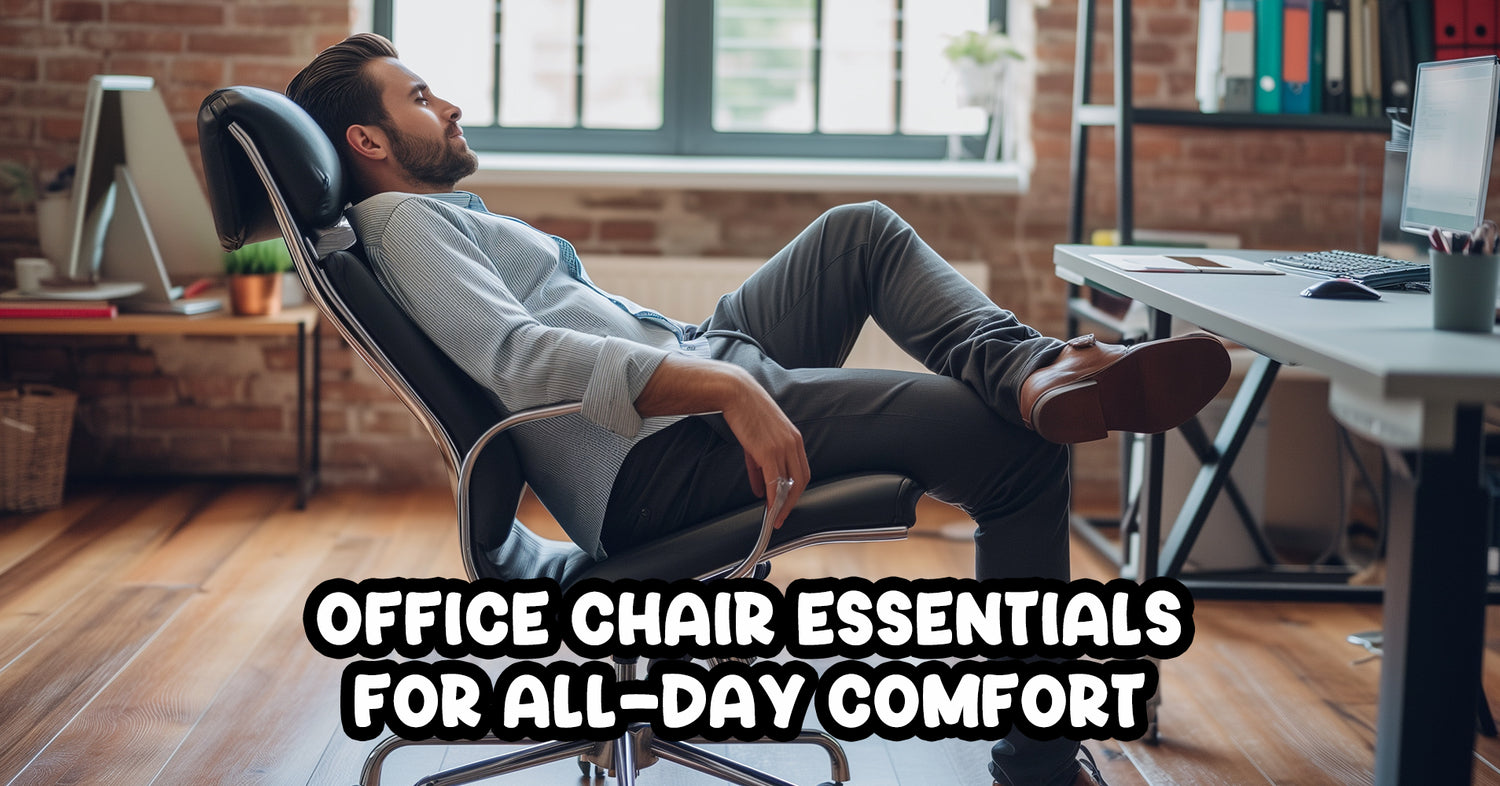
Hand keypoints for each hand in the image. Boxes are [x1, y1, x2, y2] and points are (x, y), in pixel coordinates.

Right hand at [719, 373, 808, 528]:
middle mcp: (793, 444)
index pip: (803, 471)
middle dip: (792, 502)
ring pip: (789, 484)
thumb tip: (760, 489)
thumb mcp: (757, 441)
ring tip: (775, 517)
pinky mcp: (768, 451)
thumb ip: (759, 467)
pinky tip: (769, 507)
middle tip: (782, 517)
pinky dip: (773, 497)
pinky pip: (774, 481)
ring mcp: (782, 447)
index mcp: (795, 439)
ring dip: (782, 505)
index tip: (787, 503)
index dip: (796, 491)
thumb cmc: (746, 412)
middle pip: (801, 481)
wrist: (737, 394)